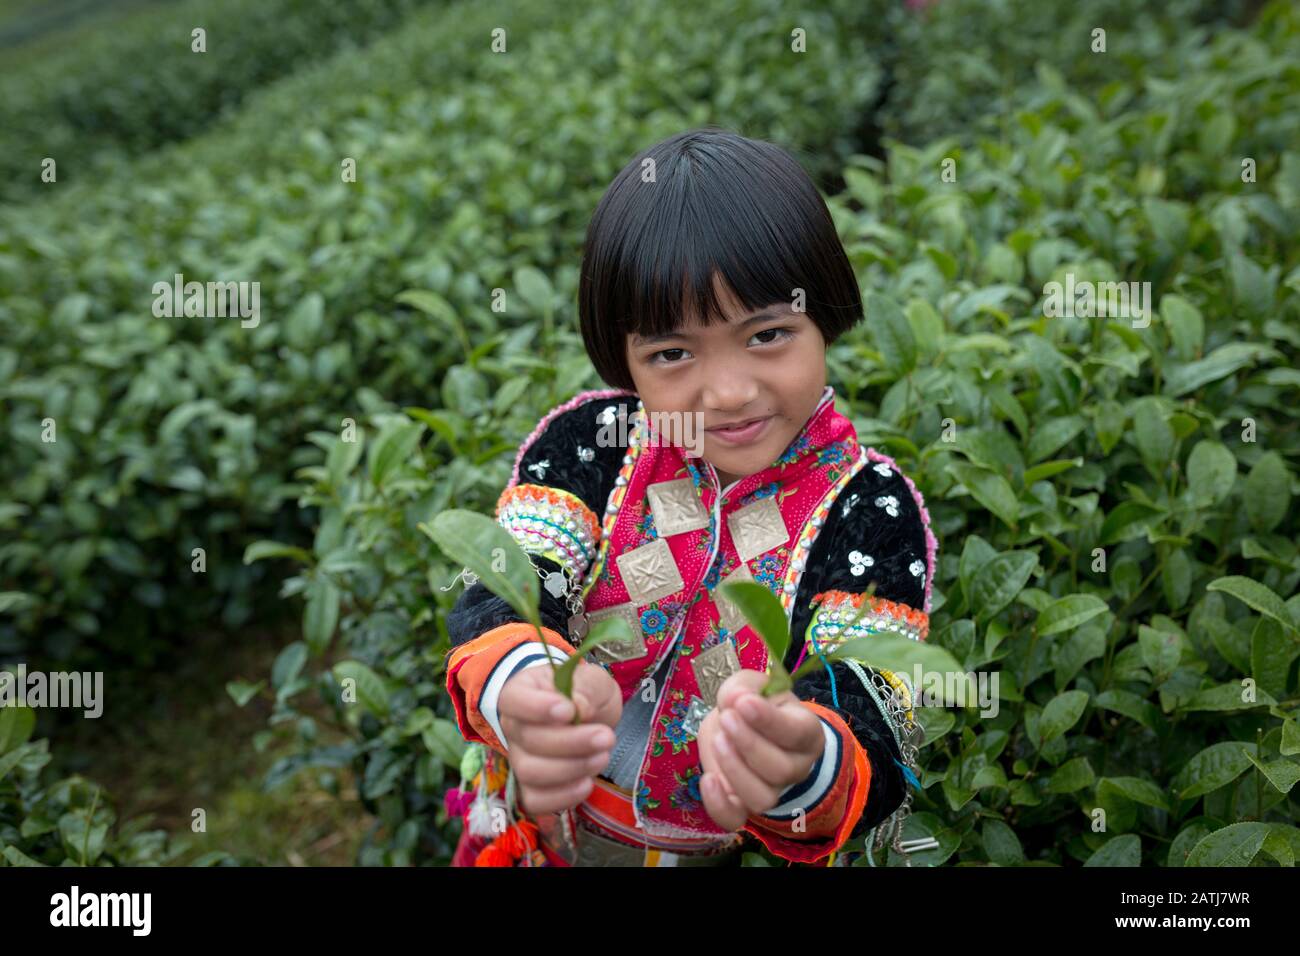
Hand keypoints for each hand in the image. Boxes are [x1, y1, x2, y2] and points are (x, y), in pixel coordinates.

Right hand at [497, 658, 622, 814]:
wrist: (589, 717)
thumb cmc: (585, 694)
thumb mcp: (593, 680)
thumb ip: (586, 688)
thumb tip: (578, 708)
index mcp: (521, 691)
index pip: (513, 699)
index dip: (537, 708)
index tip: (569, 711)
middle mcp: (512, 726)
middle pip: (528, 740)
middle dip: (571, 742)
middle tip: (605, 737)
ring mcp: (519, 758)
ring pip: (530, 772)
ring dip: (571, 768)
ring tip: (602, 757)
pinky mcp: (531, 787)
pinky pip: (535, 801)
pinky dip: (562, 797)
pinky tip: (587, 783)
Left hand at [696, 669, 823, 830]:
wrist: (736, 725)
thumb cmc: (750, 704)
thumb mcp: (750, 686)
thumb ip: (743, 687)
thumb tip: (736, 699)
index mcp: (805, 732)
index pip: (797, 733)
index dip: (770, 721)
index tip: (744, 702)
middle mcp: (794, 767)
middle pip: (781, 770)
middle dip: (749, 744)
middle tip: (727, 718)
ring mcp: (770, 790)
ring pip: (762, 799)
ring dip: (735, 770)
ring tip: (718, 740)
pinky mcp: (741, 805)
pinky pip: (735, 819)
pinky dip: (719, 805)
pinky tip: (707, 779)